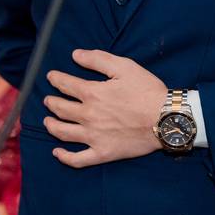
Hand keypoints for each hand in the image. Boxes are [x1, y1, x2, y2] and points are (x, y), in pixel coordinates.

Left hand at [44, 50, 166, 167]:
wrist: (167, 119)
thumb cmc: (148, 91)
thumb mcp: (126, 67)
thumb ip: (98, 59)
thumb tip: (75, 55)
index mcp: (92, 93)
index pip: (65, 84)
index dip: (55, 79)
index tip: (51, 76)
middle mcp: (88, 115)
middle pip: (60, 108)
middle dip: (51, 102)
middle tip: (48, 99)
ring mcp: (93, 136)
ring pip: (63, 132)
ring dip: (51, 125)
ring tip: (47, 121)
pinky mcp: (103, 152)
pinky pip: (78, 159)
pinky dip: (64, 157)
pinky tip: (57, 152)